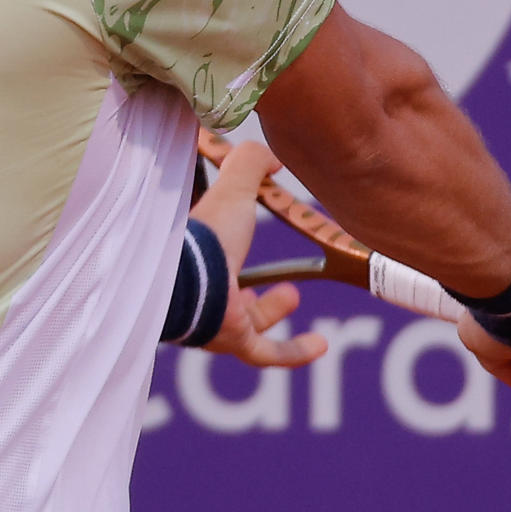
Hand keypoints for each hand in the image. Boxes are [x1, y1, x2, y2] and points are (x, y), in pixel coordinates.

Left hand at [188, 140, 327, 368]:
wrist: (189, 277)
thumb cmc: (206, 232)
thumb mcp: (233, 187)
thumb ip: (249, 162)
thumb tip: (271, 157)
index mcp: (199, 254)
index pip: (212, 252)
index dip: (231, 240)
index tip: (250, 229)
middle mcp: (204, 289)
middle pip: (228, 295)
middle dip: (253, 290)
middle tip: (281, 281)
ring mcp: (216, 319)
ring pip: (244, 323)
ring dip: (270, 311)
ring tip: (293, 293)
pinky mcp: (233, 340)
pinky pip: (266, 353)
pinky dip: (294, 351)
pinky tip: (321, 345)